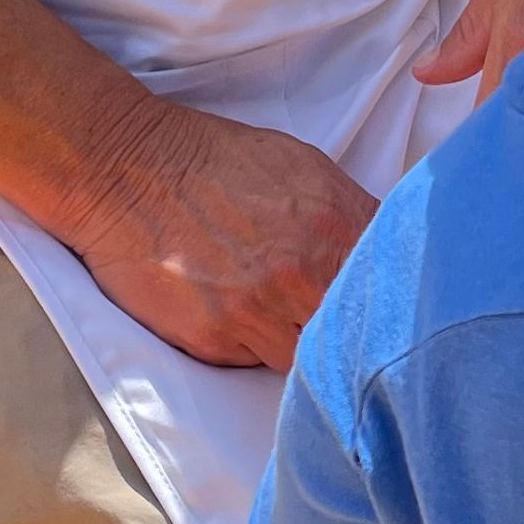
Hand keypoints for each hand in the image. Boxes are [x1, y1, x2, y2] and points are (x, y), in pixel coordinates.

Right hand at [58, 100, 375, 371]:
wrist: (128, 170)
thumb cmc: (213, 162)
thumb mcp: (302, 166)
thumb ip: (351, 212)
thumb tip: (387, 246)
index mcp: (335, 225)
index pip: (395, 287)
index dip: (392, 299)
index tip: (384, 304)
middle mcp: (302, 273)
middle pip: (353, 333)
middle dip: (346, 328)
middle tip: (329, 317)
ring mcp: (257, 311)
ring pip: (306, 358)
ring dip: (298, 341)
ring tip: (272, 308)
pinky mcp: (215, 338)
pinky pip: (255, 361)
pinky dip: (253, 345)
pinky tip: (233, 310)